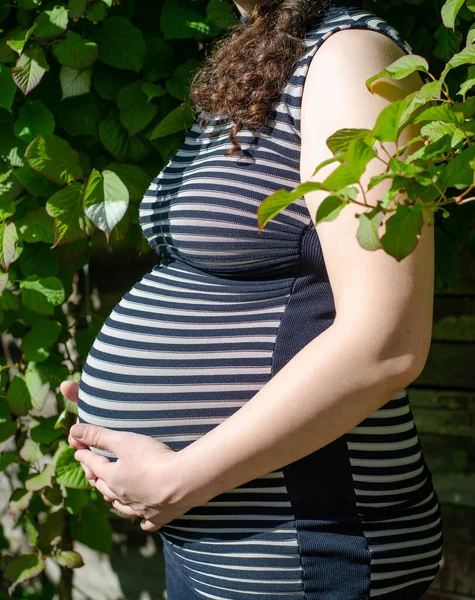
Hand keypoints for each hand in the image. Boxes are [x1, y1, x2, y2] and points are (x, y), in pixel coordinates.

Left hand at [61, 381, 193, 531]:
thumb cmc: (152, 458)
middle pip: (104, 487)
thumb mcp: (124, 441)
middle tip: (92, 471)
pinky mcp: (158, 516)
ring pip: (121, 506)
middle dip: (96, 477)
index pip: (93, 464)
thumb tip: (73, 431)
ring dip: (114, 500)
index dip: (84, 455)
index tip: (79, 450)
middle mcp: (122, 496)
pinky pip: (146, 521)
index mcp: (112, 478)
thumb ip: (99, 436)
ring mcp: (140, 508)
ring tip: (111, 495)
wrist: (183, 482)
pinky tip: (141, 518)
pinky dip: (141, 519)